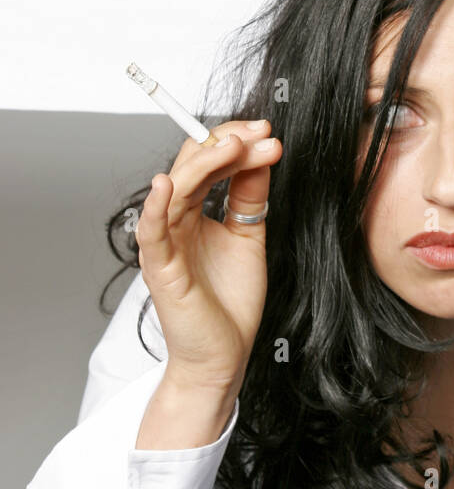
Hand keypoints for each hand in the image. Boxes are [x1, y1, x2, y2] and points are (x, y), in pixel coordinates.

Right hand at [134, 119, 281, 394]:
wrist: (224, 355)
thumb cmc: (230, 301)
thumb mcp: (248, 235)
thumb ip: (250, 196)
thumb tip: (261, 155)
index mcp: (194, 211)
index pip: (207, 162)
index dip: (234, 142)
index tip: (267, 134)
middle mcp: (176, 221)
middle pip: (191, 166)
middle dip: (227, 144)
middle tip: (260, 133)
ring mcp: (166, 243)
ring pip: (176, 189)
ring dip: (205, 163)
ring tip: (236, 146)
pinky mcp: (161, 269)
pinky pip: (151, 233)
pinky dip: (154, 207)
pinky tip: (165, 184)